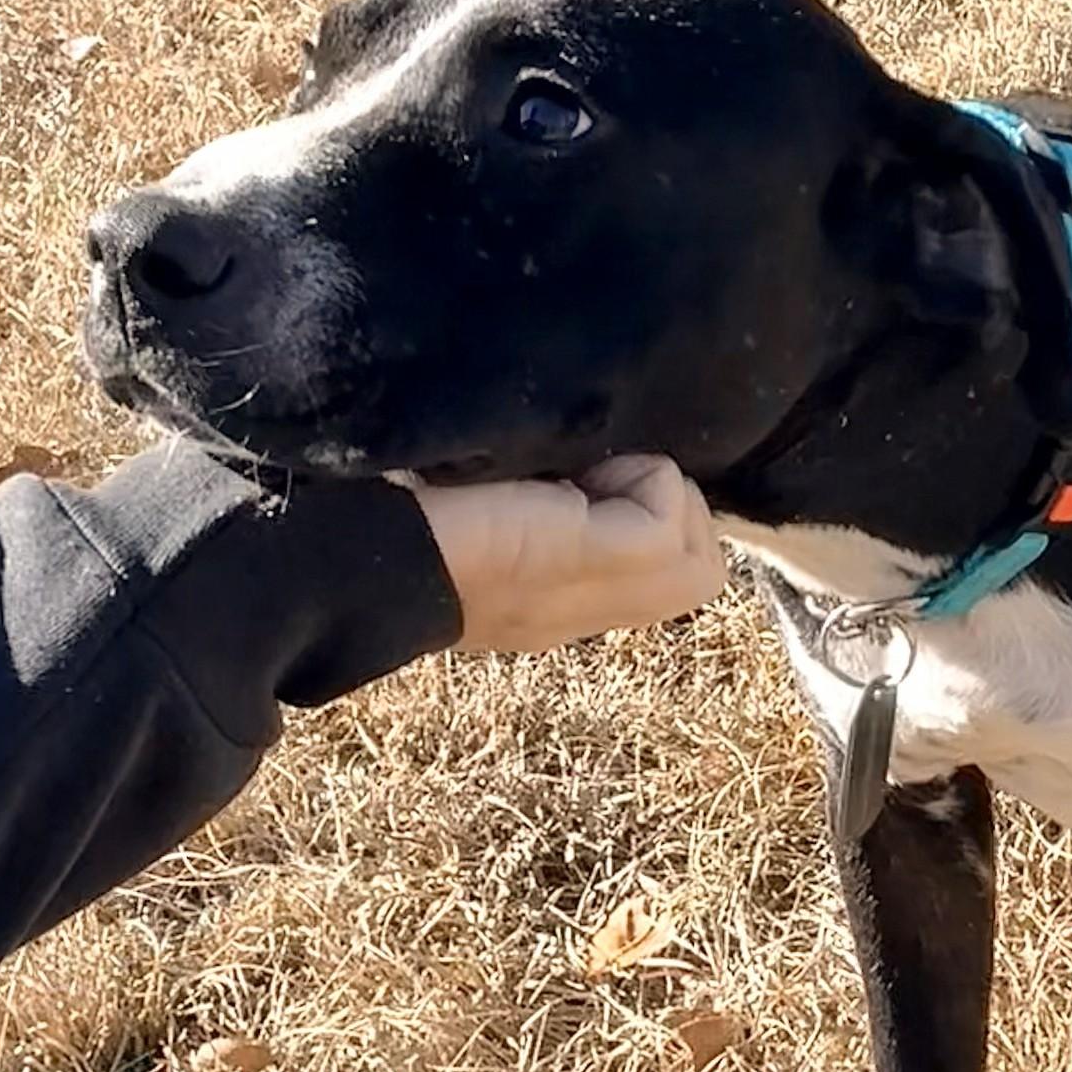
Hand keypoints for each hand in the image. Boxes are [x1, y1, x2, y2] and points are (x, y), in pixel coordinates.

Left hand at [414, 455, 725, 652]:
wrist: (367, 554)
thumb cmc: (409, 519)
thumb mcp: (500, 511)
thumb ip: (548, 502)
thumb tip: (585, 462)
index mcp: (563, 601)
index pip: (664, 575)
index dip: (651, 515)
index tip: (588, 482)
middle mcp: (591, 609)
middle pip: (702, 575)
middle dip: (673, 510)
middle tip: (598, 479)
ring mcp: (602, 593)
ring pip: (704, 560)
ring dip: (662, 494)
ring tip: (591, 477)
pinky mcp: (601, 557)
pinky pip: (671, 510)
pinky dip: (640, 474)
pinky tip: (578, 475)